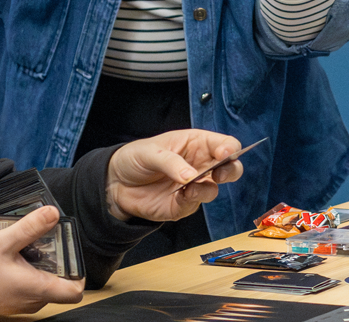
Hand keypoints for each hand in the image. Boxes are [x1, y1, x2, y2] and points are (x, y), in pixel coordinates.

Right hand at [0, 206, 83, 315]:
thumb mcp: (4, 242)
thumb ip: (29, 227)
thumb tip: (52, 213)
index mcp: (39, 288)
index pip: (75, 291)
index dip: (78, 273)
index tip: (71, 254)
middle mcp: (35, 300)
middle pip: (61, 285)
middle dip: (59, 263)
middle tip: (49, 243)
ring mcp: (24, 303)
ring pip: (45, 286)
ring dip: (43, 267)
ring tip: (31, 247)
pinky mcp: (14, 301)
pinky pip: (31, 288)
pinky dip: (31, 273)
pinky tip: (18, 257)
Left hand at [106, 129, 244, 222]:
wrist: (116, 183)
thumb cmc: (135, 158)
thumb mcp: (150, 152)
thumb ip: (171, 162)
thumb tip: (191, 176)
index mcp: (195, 143)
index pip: (224, 144)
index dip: (229, 148)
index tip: (224, 154)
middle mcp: (199, 164)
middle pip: (230, 168)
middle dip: (232, 170)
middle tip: (221, 173)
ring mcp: (193, 186)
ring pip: (214, 189)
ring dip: (206, 188)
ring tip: (189, 186)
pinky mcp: (183, 205)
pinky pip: (195, 205)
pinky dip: (190, 201)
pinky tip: (180, 195)